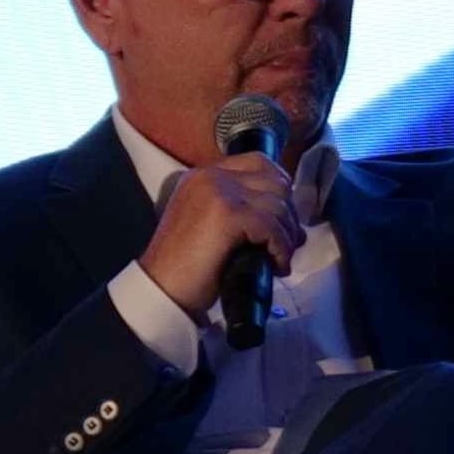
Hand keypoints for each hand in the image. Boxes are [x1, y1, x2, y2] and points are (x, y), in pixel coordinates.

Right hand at [137, 147, 305, 317]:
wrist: (161, 290)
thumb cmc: (187, 268)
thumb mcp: (213, 227)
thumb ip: (244, 213)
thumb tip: (292, 222)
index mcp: (203, 175)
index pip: (258, 163)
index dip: (279, 189)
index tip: (285, 218)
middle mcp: (210, 176)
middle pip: (274, 181)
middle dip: (288, 214)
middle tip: (289, 243)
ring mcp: (218, 192)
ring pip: (277, 204)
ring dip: (287, 234)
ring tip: (281, 258)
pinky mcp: (227, 214)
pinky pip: (271, 225)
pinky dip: (281, 247)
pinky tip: (276, 264)